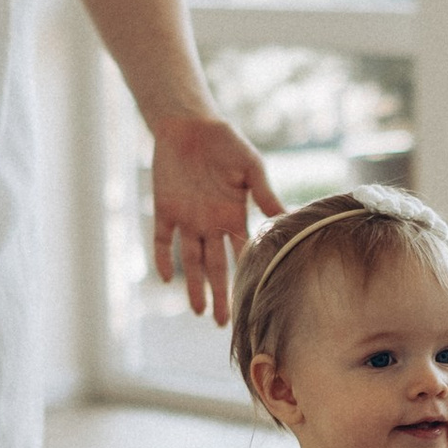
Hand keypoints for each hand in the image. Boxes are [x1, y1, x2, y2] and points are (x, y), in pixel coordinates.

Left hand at [151, 114, 281, 320]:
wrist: (190, 124)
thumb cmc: (226, 143)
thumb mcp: (251, 167)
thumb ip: (263, 193)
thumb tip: (285, 217)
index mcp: (234, 216)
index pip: (242, 254)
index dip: (247, 276)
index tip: (254, 301)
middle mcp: (211, 224)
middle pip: (216, 267)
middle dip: (221, 294)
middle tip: (224, 323)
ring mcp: (187, 219)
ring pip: (190, 261)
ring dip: (194, 286)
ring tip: (198, 312)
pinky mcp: (164, 209)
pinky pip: (162, 239)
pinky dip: (162, 257)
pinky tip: (166, 277)